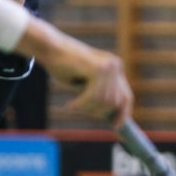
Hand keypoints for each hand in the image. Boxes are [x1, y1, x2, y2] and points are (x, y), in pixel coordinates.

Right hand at [16, 18, 133, 127]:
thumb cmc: (63, 66)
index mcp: (115, 68)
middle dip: (99, 111)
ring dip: (87, 107)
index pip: (126, 96)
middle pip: (116, 102)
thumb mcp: (85, 83)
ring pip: (104, 101)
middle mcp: (115, 66)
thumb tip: (109, 116)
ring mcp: (109, 66)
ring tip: (73, 104)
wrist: (49, 47)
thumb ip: (99, 95)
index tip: (117, 127)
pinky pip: (94, 97)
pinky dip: (81, 104)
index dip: (123, 113)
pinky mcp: (98, 69)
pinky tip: (71, 104)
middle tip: (80, 109)